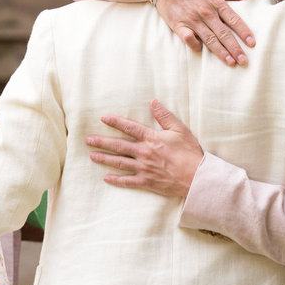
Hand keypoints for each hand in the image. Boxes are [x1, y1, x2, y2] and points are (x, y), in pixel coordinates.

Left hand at [85, 100, 202, 196]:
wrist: (196, 177)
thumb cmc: (190, 153)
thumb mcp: (180, 130)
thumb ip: (164, 116)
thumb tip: (153, 102)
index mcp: (151, 138)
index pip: (129, 128)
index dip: (115, 122)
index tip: (103, 118)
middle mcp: (144, 153)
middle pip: (118, 146)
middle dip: (102, 142)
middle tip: (88, 140)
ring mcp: (143, 168)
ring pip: (119, 163)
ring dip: (104, 159)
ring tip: (92, 156)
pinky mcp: (146, 182)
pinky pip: (127, 181)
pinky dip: (116, 180)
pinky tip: (106, 178)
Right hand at [136, 0, 254, 65]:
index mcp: (216, 1)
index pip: (234, 19)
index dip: (244, 32)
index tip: (252, 43)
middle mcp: (206, 12)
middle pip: (223, 33)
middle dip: (235, 48)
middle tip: (244, 61)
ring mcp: (192, 19)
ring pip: (209, 39)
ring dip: (220, 52)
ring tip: (231, 62)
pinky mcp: (179, 25)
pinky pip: (188, 38)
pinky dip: (195, 45)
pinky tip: (201, 51)